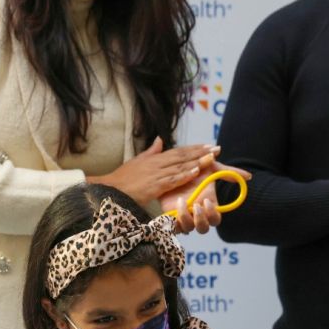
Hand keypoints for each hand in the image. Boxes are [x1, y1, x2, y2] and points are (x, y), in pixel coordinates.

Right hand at [90, 137, 219, 205]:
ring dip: (197, 161)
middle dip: (201, 152)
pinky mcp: (154, 186)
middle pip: (183, 156)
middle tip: (217, 148)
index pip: (178, 151)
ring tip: (212, 157)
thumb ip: (151, 151)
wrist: (111, 189)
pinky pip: (172, 180)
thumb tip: (160, 139)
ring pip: (180, 166)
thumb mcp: (138, 161)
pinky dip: (184, 175)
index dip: (194, 148)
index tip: (208, 146)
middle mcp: (157, 163)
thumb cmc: (123, 178)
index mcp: (155, 158)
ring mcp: (156, 174)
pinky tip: (195, 172)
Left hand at [160, 161, 250, 234]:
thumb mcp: (211, 167)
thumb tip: (248, 176)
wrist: (171, 169)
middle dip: (201, 220)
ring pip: (188, 229)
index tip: (207, 202)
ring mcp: (183, 217)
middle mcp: (196, 214)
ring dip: (186, 218)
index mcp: (208, 205)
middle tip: (196, 206)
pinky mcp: (170, 216)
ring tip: (182, 202)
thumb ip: (229, 173)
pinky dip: (173, 219)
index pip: (215, 219)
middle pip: (203, 228)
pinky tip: (173, 206)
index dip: (213, 214)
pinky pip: (173, 227)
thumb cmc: (192, 169)